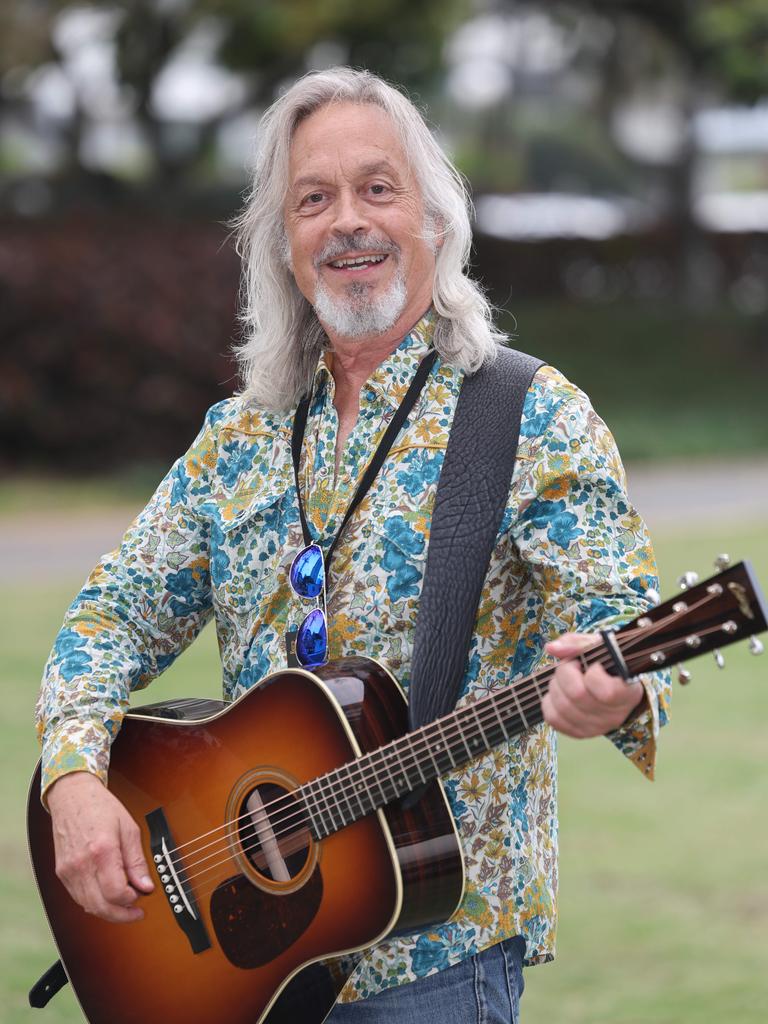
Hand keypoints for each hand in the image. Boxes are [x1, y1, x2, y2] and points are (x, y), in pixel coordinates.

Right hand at [46, 772, 153, 922]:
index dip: (131, 900)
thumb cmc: (101, 807)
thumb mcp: (129, 828)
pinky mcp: (61, 872)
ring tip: (124, 905)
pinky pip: (78, 896)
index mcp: (101, 850)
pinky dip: (94, 902)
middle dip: (121, 914)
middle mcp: (81, 864)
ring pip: (87, 905)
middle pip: (100, 905)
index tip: (141, 895)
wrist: (72, 796)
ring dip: (107, 911)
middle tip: (136, 912)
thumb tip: (146, 886)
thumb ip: (137, 860)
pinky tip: (107, 896)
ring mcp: (68, 870)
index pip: (115, 892)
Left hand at [542, 633, 644, 737]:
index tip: (594, 664)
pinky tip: (559, 693)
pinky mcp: (580, 733)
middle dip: (566, 673)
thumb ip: (577, 643)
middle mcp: (615, 715)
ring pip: (562, 707)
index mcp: (628, 693)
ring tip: (564, 678)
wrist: (610, 683)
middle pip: (577, 695)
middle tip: (572, 665)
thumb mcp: (599, 646)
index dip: (593, 672)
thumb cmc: (606, 663)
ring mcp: (598, 727)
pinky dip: (550, 701)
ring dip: (556, 686)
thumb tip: (552, 648)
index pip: (607, 692)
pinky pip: (553, 718)